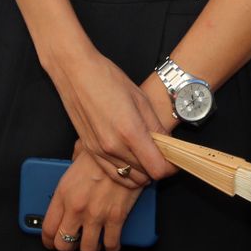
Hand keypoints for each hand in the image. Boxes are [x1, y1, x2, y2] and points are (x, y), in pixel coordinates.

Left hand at [41, 148, 145, 250]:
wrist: (125, 150)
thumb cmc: (102, 152)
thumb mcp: (76, 158)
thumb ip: (70, 172)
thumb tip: (71, 173)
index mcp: (63, 193)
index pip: (48, 228)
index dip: (49, 240)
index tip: (52, 242)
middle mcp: (76, 208)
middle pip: (64, 244)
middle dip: (68, 247)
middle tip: (73, 242)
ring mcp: (96, 215)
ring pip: (87, 249)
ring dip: (90, 248)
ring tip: (93, 242)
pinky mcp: (116, 218)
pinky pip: (111, 244)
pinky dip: (111, 247)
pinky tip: (111, 244)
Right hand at [46, 50, 175, 183]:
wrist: (75, 73)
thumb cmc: (107, 78)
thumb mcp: (140, 98)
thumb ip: (156, 126)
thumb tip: (168, 144)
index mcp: (130, 132)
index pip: (157, 168)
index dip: (170, 167)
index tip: (174, 160)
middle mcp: (114, 147)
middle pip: (145, 175)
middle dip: (157, 167)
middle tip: (161, 153)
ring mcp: (100, 151)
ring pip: (129, 178)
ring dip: (142, 171)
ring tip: (146, 154)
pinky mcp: (90, 151)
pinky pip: (112, 173)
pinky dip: (125, 172)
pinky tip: (130, 158)